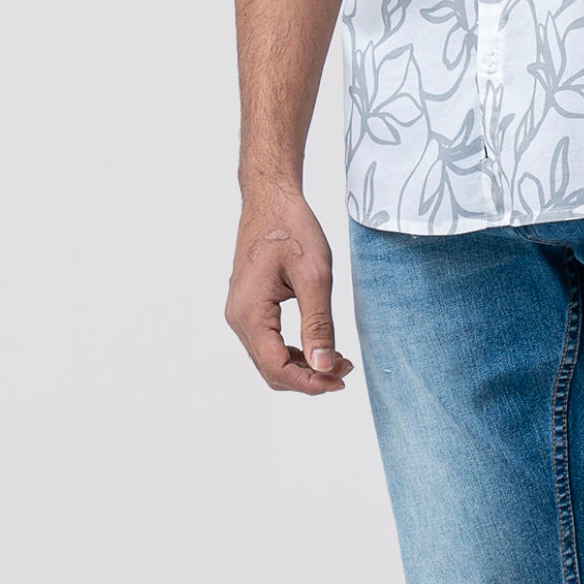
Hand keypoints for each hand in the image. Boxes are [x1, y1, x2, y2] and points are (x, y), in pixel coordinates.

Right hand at [226, 186, 354, 393]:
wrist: (271, 200)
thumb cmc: (291, 229)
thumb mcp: (315, 277)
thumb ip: (318, 324)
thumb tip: (323, 366)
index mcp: (250, 313)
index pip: (276, 368)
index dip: (310, 383)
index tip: (341, 380)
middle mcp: (238, 318)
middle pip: (270, 369)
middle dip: (309, 377)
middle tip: (345, 369)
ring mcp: (240, 313)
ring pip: (269, 359)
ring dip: (303, 366)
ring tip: (338, 359)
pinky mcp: (249, 307)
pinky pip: (268, 342)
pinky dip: (293, 351)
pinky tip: (319, 345)